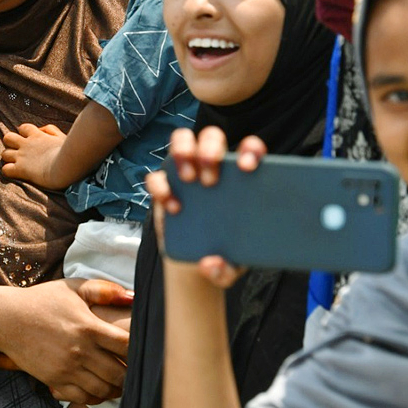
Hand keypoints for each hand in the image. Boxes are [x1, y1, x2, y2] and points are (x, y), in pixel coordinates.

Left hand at [0, 122, 69, 188]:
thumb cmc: (69, 152)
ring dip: (8, 158)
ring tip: (16, 164)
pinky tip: (16, 174)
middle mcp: (26, 144)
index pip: (23, 128)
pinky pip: (5, 170)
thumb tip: (42, 130)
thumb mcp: (61, 136)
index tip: (29, 140)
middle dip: (10, 144)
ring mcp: (21, 157)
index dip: (23, 133)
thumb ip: (51, 131)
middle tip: (18, 151)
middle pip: (8, 138)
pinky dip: (8, 172)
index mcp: (36, 135)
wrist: (65, 165)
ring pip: (4, 154)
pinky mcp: (20, 169)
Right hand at [0, 279, 132, 405]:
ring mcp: (68, 368)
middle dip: (130, 373)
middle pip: (120, 372)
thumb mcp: (73, 288)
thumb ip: (104, 290)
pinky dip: (96, 396)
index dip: (138, 349)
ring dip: (116, 387)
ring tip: (118, 380)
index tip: (140, 347)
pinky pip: (83, 397)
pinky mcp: (55, 380)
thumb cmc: (42, 300)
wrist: (8, 318)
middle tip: (132, 369)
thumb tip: (132, 296)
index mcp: (88, 327)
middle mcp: (80, 350)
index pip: (127, 345)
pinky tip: (98, 387)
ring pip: (104, 388)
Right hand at [147, 125, 264, 286]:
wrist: (195, 263)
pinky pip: (157, 175)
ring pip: (181, 139)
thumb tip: (212, 264)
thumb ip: (225, 270)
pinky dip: (161, 186)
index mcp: (240, 178)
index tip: (248, 167)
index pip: (249, 148)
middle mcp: (212, 167)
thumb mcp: (230, 268)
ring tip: (189, 178)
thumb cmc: (223, 254)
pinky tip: (173, 207)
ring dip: (183, 151)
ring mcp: (185, 173)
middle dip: (210, 149)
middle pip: (211, 136)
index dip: (250, 149)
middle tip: (211, 179)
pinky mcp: (163, 186)